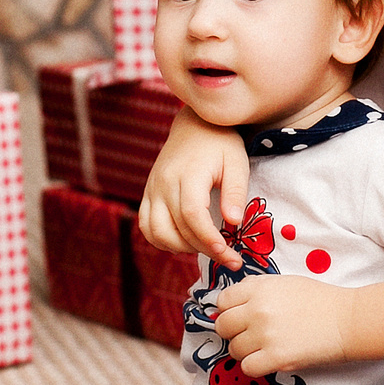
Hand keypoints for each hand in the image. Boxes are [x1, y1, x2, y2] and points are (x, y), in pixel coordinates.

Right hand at [137, 107, 251, 269]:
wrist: (194, 125)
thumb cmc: (220, 143)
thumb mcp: (237, 162)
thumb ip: (235, 192)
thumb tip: (234, 222)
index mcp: (188, 174)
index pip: (192, 215)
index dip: (208, 238)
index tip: (228, 253)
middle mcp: (164, 183)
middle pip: (177, 228)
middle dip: (204, 249)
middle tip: (230, 259)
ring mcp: (152, 189)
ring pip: (156, 232)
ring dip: (181, 248)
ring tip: (207, 247)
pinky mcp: (148, 194)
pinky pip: (146, 226)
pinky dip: (163, 240)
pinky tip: (185, 241)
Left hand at [211, 273, 355, 374]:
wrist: (347, 320)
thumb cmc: (319, 300)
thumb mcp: (284, 282)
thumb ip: (255, 288)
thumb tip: (230, 301)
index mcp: (259, 288)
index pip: (222, 302)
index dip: (229, 311)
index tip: (240, 317)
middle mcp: (258, 310)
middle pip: (223, 327)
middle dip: (233, 332)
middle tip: (250, 335)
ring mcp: (265, 335)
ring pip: (234, 349)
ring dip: (246, 351)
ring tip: (265, 347)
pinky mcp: (276, 358)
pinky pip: (247, 368)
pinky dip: (256, 367)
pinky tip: (269, 360)